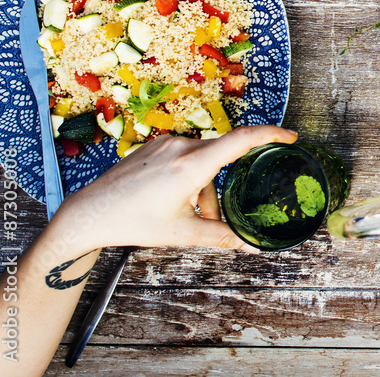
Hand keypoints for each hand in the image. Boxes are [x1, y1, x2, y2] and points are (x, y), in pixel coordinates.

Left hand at [52, 125, 297, 255]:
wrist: (90, 213)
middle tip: (209, 220)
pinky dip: (187, 178)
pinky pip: (183, 157)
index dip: (271, 134)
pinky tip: (168, 200)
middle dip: (219, 190)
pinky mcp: (154, 146)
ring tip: (184, 216)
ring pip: (201, 161)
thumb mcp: (182, 234)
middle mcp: (181, 147)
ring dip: (202, 188)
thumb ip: (222, 237)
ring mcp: (166, 143)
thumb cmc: (134, 223)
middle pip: (220, 160)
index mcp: (192, 165)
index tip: (289, 137)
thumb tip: (251, 246)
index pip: (242, 140)